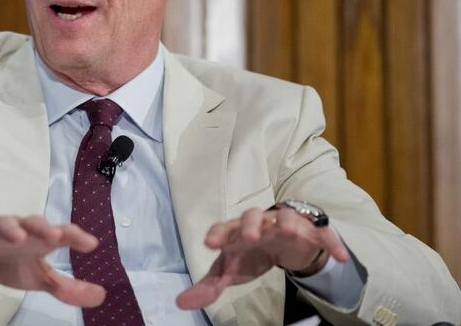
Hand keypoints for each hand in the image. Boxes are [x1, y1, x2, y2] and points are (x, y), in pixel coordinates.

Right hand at [0, 214, 105, 307]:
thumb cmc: (10, 258)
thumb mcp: (40, 276)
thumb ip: (67, 287)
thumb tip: (102, 295)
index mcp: (37, 238)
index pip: (60, 232)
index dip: (75, 236)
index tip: (91, 244)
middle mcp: (18, 229)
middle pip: (32, 222)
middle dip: (42, 227)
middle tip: (53, 235)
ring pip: (2, 224)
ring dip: (10, 229)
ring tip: (18, 238)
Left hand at [176, 207, 349, 308]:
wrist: (282, 244)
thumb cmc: (250, 254)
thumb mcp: (230, 271)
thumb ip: (208, 286)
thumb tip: (180, 302)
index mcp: (237, 232)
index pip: (224, 228)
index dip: (217, 234)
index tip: (210, 244)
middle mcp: (260, 223)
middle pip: (253, 216)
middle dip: (251, 224)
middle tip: (250, 236)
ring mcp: (285, 224)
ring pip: (286, 216)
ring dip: (288, 222)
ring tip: (290, 231)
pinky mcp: (309, 231)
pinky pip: (322, 232)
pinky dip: (330, 241)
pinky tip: (339, 256)